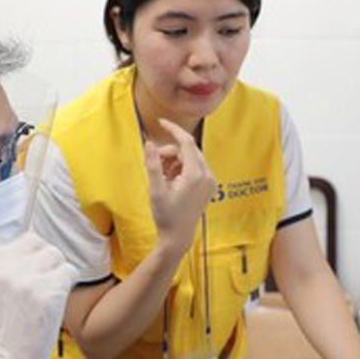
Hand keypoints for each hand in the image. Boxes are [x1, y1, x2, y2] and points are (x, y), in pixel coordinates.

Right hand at [0, 178, 77, 358]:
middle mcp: (4, 266)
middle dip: (36, 257)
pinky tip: (51, 301)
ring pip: (53, 254)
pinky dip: (64, 282)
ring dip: (52, 270)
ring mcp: (27, 277)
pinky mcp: (49, 290)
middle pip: (34, 240)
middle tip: (29, 284)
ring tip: (39, 295)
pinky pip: (66, 269)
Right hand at [144, 118, 215, 252]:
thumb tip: (148, 142)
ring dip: (176, 160)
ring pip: (192, 158)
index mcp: (195, 174)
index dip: (173, 129)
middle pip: (188, 150)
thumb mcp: (156, 189)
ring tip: (163, 176)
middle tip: (155, 165)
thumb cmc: (166, 215)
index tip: (160, 122)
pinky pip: (196, 167)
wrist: (178, 236)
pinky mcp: (210, 186)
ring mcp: (211, 181)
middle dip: (170, 152)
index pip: (186, 142)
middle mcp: (207, 175)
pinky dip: (183, 168)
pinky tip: (172, 180)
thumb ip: (153, 163)